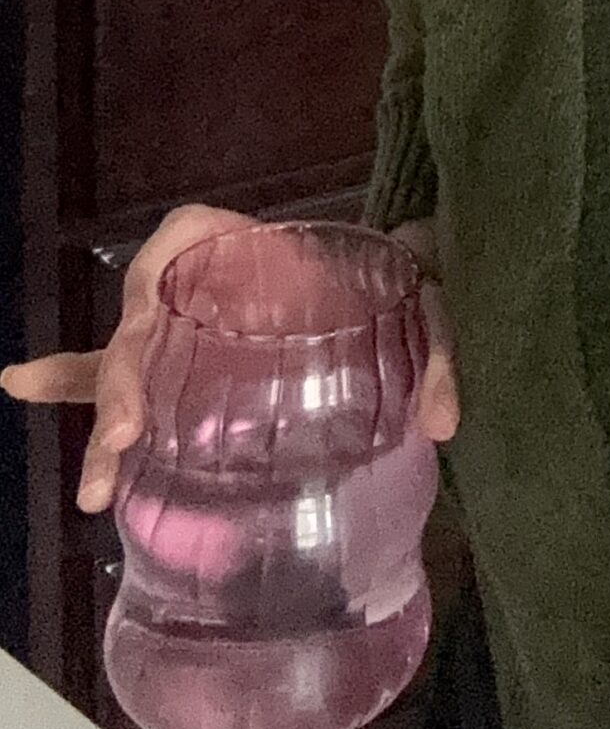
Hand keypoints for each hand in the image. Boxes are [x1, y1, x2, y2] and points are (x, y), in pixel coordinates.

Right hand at [1, 204, 460, 512]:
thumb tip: (446, 421)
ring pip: (128, 366)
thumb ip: (441, 345)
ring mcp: (193, 325)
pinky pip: (129, 375)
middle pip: (141, 324)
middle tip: (123, 442)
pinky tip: (16, 382)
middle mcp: (205, 277)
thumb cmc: (405, 278)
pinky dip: (73, 380)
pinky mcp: (193, 366)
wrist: (406, 282)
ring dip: (103, 419)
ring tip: (93, 487)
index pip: (174, 246)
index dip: (147, 288)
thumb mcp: (429, 296)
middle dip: (122, 384)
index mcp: (246, 242)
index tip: (141, 340)